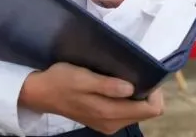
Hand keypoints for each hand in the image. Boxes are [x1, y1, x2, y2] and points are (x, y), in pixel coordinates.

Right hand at [18, 63, 164, 132]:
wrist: (41, 93)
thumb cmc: (61, 80)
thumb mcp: (83, 78)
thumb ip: (107, 85)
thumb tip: (131, 88)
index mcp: (110, 113)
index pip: (150, 109)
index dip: (154, 91)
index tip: (144, 73)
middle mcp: (113, 123)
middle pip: (146, 112)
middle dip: (147, 92)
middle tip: (135, 71)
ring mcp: (108, 124)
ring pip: (137, 112)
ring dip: (137, 95)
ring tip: (124, 76)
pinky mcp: (103, 120)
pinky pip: (126, 111)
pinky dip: (127, 99)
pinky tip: (116, 85)